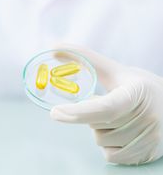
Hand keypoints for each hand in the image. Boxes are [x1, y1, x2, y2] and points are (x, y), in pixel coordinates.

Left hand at [50, 46, 162, 164]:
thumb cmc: (139, 85)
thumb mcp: (115, 70)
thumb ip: (84, 58)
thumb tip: (53, 47)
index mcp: (136, 92)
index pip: (105, 107)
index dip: (79, 112)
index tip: (55, 113)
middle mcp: (147, 118)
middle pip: (98, 125)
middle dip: (90, 115)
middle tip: (102, 101)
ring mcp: (150, 139)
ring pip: (102, 141)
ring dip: (99, 129)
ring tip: (115, 116)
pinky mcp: (148, 155)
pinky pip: (111, 156)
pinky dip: (107, 144)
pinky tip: (119, 130)